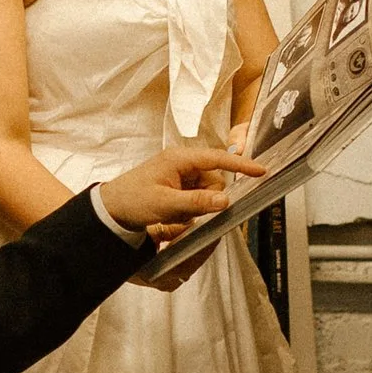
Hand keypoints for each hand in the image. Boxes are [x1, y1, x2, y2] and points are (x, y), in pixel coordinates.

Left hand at [97, 141, 265, 247]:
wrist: (110, 209)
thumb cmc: (132, 200)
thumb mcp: (166, 204)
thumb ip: (197, 202)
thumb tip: (225, 200)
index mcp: (180, 159)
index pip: (217, 158)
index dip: (240, 165)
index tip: (261, 171)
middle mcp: (183, 163)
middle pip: (214, 180)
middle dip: (207, 198)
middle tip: (184, 211)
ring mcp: (180, 175)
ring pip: (206, 192)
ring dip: (196, 206)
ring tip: (172, 214)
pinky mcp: (178, 187)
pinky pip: (196, 198)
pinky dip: (189, 209)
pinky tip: (172, 215)